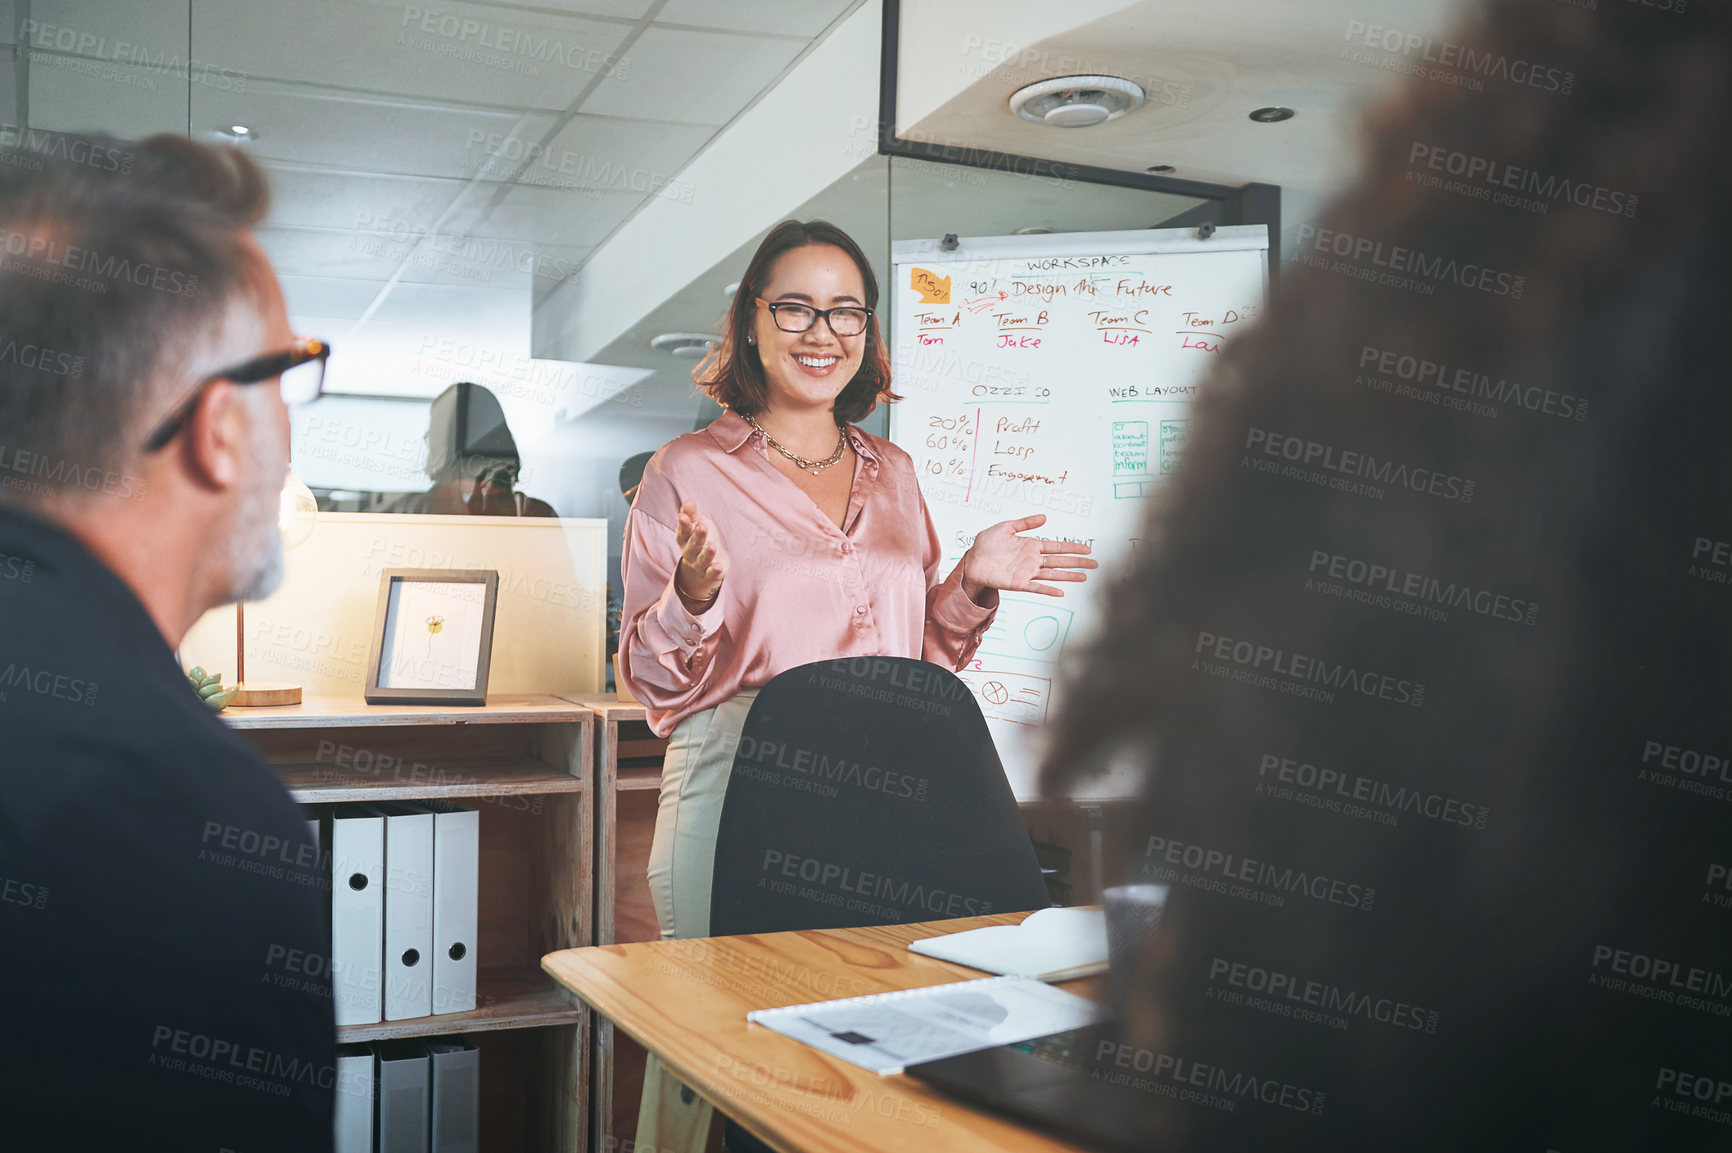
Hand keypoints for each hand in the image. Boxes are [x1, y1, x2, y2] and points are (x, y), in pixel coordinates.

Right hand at [675, 498, 727, 607]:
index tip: (683, 516)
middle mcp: (690, 551)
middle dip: (697, 535)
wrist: (706, 564)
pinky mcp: (711, 572)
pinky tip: (718, 567)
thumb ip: (692, 513)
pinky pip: (711, 572)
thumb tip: (688, 501)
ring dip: (707, 553)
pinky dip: (714, 570)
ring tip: (712, 545)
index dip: (683, 524)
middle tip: (702, 526)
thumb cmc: (701, 537)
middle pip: (693, 544)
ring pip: (703, 558)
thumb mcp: (697, 523)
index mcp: (685, 538)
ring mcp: (700, 563)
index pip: (683, 531)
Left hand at [961, 514, 1095, 599]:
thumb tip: (1045, 517)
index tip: (1087, 549)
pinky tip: (1061, 592)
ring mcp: (1027, 572)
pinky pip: (1036, 587)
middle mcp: (1032, 560)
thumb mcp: (1005, 527)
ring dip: (1068, 576)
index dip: (1072, 548)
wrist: (972, 560)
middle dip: (1077, 562)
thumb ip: (1025, 523)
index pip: (1056, 546)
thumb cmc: (986, 543)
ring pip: (1053, 574)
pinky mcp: (1019, 584)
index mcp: (1031, 545)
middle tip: (1095, 564)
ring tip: (1084, 577)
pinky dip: (1048, 590)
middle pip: (1060, 561)